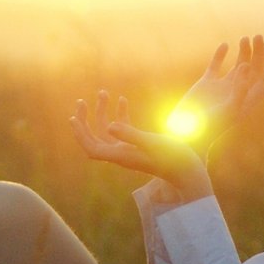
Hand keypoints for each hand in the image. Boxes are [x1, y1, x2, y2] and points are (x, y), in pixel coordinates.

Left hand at [69, 90, 212, 202]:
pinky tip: (122, 99)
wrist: (189, 171)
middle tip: (81, 102)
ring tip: (104, 92)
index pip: (91, 148)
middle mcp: (122, 154)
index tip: (73, 118)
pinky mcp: (140, 145)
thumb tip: (109, 126)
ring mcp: (130, 149)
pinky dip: (121, 114)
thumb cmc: (173, 158)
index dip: (80, 135)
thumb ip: (130, 134)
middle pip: (95, 139)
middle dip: (85, 121)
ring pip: (109, 131)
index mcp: (121, 156)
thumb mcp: (152, 143)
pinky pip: (124, 129)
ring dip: (103, 112)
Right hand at [173, 35, 263, 147]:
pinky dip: (220, 55)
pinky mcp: (206, 85)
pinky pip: (216, 67)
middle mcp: (237, 93)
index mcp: (247, 101)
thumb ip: (240, 89)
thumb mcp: (229, 110)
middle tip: (258, 37)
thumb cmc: (209, 128)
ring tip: (246, 38)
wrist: (185, 134)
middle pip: (255, 70)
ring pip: (238, 66)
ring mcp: (222, 88)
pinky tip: (225, 45)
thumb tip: (247, 65)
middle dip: (259, 53)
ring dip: (244, 52)